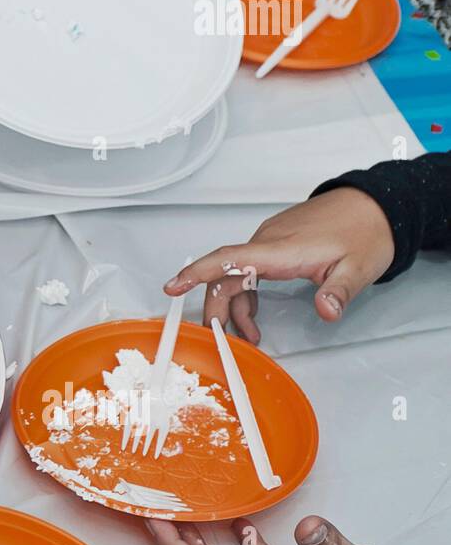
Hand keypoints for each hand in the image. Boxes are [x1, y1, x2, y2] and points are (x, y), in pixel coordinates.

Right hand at [163, 188, 393, 343]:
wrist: (372, 205)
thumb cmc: (364, 232)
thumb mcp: (359, 268)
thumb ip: (339, 292)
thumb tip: (326, 311)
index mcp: (281, 249)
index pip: (229, 259)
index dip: (197, 273)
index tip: (173, 286)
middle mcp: (267, 243)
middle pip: (224, 275)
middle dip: (216, 308)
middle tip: (220, 338)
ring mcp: (268, 243)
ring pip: (234, 275)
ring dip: (233, 307)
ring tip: (248, 336)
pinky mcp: (272, 246)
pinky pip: (246, 271)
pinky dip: (244, 295)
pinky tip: (254, 316)